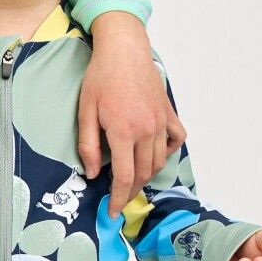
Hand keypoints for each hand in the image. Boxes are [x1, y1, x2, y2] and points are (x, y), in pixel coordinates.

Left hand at [80, 13, 185, 216]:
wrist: (124, 49)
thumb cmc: (101, 77)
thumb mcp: (85, 111)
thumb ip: (89, 146)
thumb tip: (93, 174)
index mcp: (124, 132)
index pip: (125, 177)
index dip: (119, 198)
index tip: (113, 211)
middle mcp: (147, 130)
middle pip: (144, 173)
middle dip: (131, 190)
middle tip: (118, 196)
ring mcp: (161, 122)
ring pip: (159, 161)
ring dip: (146, 174)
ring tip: (132, 178)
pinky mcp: (168, 112)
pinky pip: (176, 139)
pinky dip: (168, 151)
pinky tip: (154, 153)